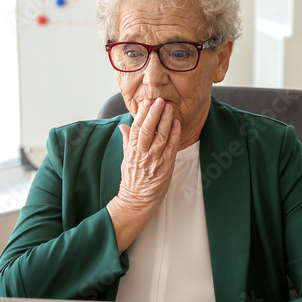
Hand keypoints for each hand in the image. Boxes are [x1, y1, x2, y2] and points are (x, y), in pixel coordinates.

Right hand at [107, 98, 180, 252]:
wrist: (137, 201)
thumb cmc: (132, 180)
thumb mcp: (126, 158)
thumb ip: (126, 141)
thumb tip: (123, 127)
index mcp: (132, 150)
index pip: (136, 127)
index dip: (142, 113)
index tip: (147, 101)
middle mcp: (142, 153)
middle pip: (148, 129)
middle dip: (154, 113)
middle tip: (160, 100)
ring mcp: (154, 159)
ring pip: (161, 136)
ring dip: (166, 120)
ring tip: (169, 107)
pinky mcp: (165, 166)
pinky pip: (171, 147)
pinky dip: (175, 134)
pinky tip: (177, 123)